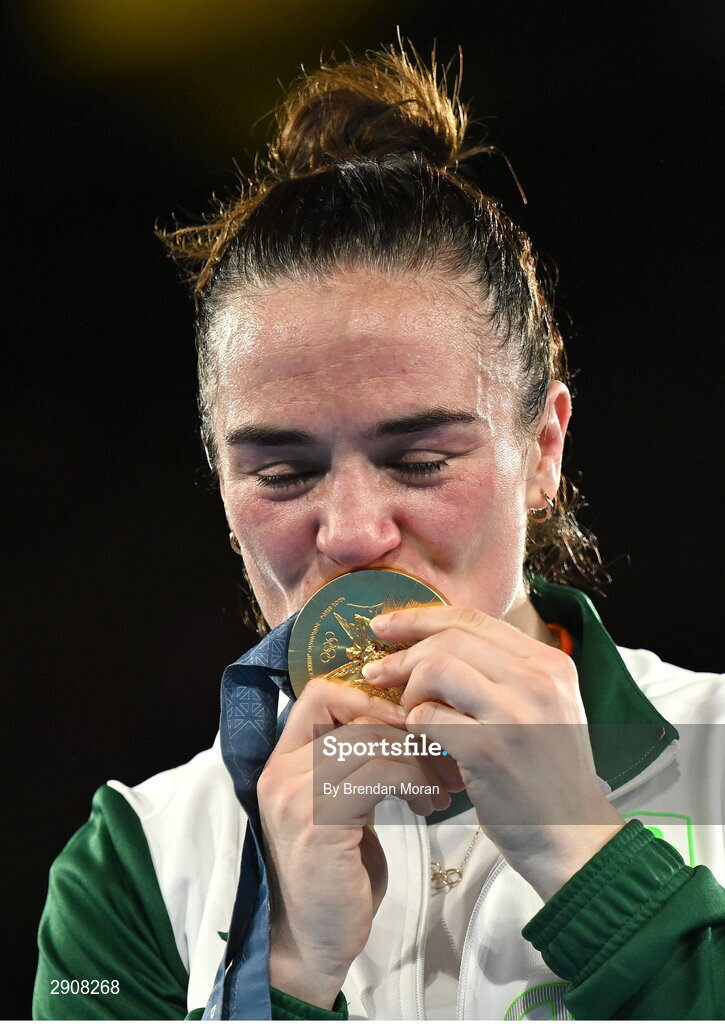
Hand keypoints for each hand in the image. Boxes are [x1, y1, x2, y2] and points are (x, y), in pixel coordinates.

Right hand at [258, 677, 460, 1008]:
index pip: (320, 693)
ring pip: (369, 740)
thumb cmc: (335, 875)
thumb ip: (353, 766)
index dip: (369, 697)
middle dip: (406, 728)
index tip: (409, 724)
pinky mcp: (319, 821)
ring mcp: (295, 795)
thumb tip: (406, 725)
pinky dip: (414, 782)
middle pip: (350, 711)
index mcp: (283, 760)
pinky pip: (378, 775)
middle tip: (442, 753)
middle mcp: (281, 771)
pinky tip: (429, 805)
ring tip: (441, 786)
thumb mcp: (339, 807)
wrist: (312, 943)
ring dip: (417, 758)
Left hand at [362, 606, 624, 900]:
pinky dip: (412, 727)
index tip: (384, 627)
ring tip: (408, 716)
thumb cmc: (546, 777)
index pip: (473, 618)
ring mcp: (517, 714)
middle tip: (375, 675)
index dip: (420, 618)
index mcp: (550, 664)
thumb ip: (502, 674)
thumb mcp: (543, 710)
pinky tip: (419, 744)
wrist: (575, 841)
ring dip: (409, 691)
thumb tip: (432, 645)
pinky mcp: (491, 750)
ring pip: (436, 668)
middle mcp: (539, 680)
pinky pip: (428, 717)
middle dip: (402, 654)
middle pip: (449, 638)